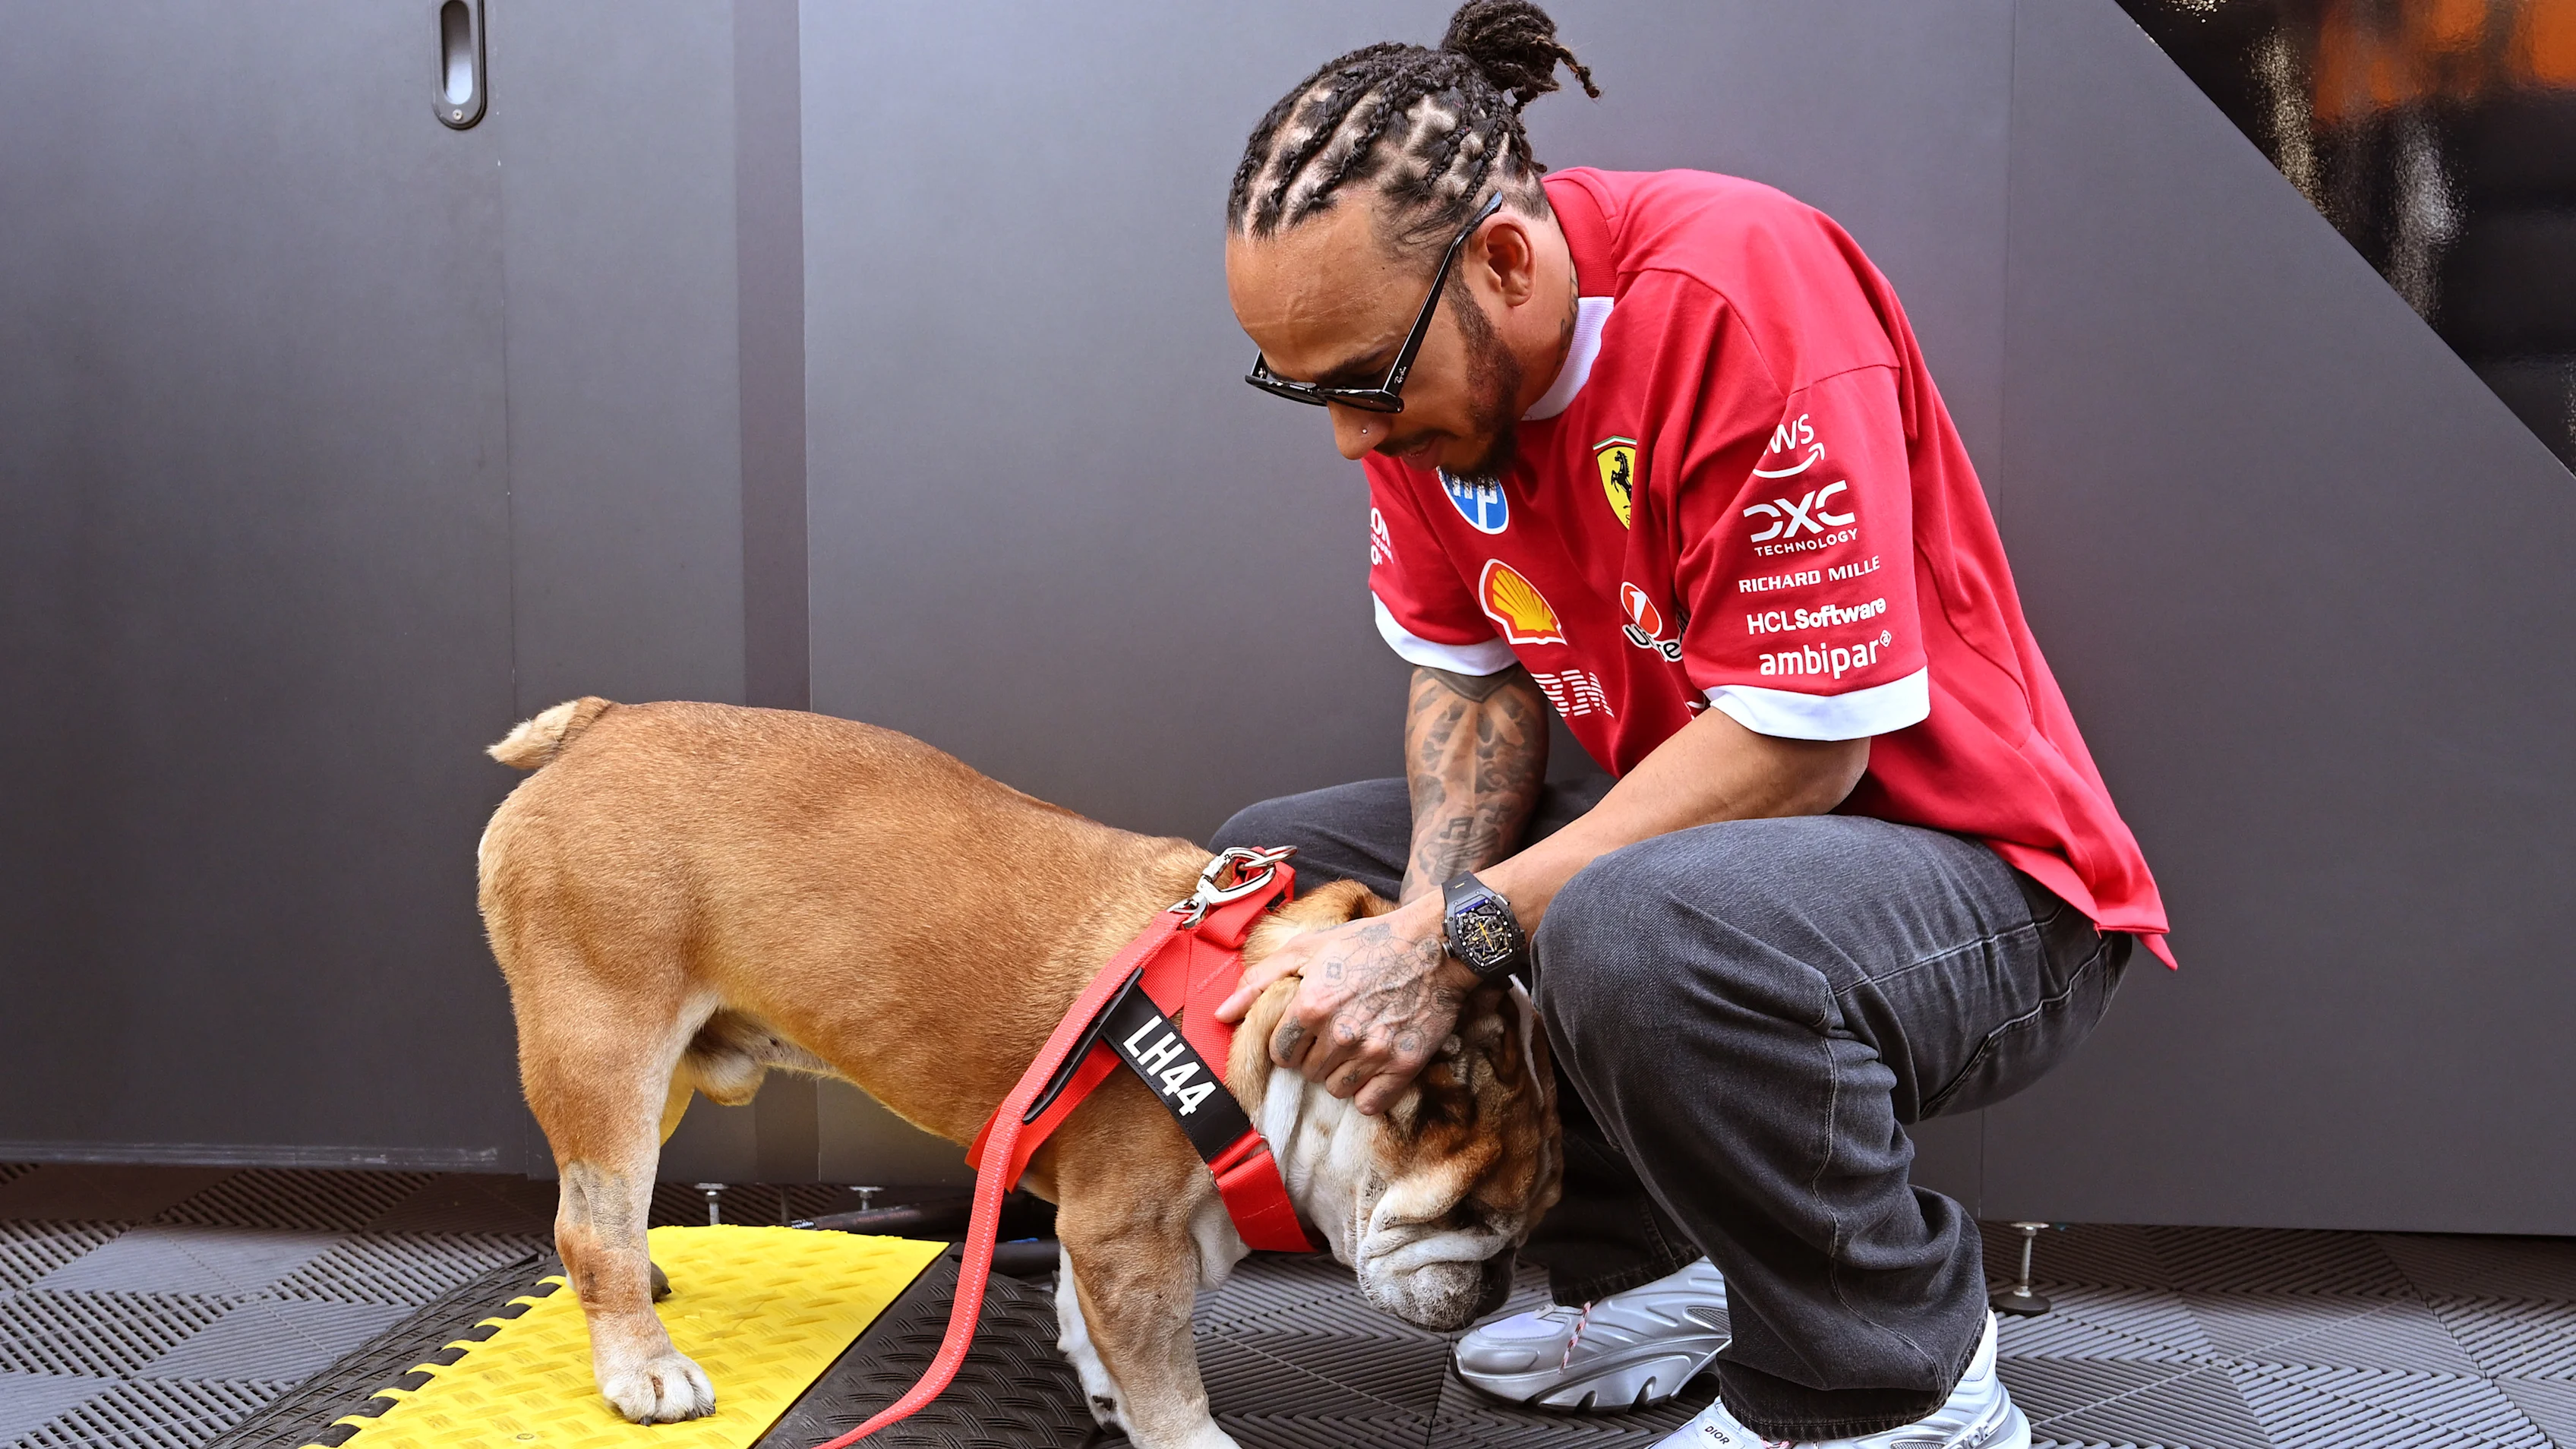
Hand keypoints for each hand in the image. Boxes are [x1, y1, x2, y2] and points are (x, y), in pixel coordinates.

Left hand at [1213, 898, 1473, 1113]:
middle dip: (1314, 1057)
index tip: (1305, 1031)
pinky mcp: (1404, 1065)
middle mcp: (1340, 1033)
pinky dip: (1368, 1092)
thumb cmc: (1369, 943)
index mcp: (1311, 1005)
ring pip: (1336, 1090)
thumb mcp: (1308, 948)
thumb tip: (1221, 1014)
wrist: (1435, 945)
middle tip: (1335, 1032)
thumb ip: (1259, 981)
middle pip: (1307, 1073)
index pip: (1279, 1053)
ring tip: (1355, 1046)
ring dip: (1340, 1074)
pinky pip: (1370, 1103)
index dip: (1289, 1043)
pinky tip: (1373, 1068)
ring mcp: (1374, 1052)